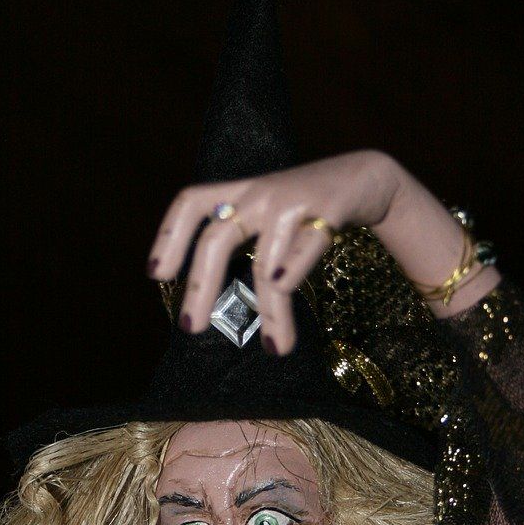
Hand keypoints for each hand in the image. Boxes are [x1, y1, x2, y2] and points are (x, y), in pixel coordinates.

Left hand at [147, 150, 401, 353]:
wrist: (366, 176)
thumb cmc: (307, 208)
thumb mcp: (267, 213)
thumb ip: (240, 240)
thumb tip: (210, 302)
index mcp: (240, 193)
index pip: (191, 203)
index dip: (168, 235)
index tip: (157, 275)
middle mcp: (259, 194)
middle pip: (217, 238)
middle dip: (200, 285)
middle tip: (191, 327)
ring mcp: (291, 201)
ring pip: (266, 261)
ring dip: (269, 310)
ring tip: (276, 347)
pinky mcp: (326, 209)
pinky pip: (304, 246)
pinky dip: (292, 268)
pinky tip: (284, 291)